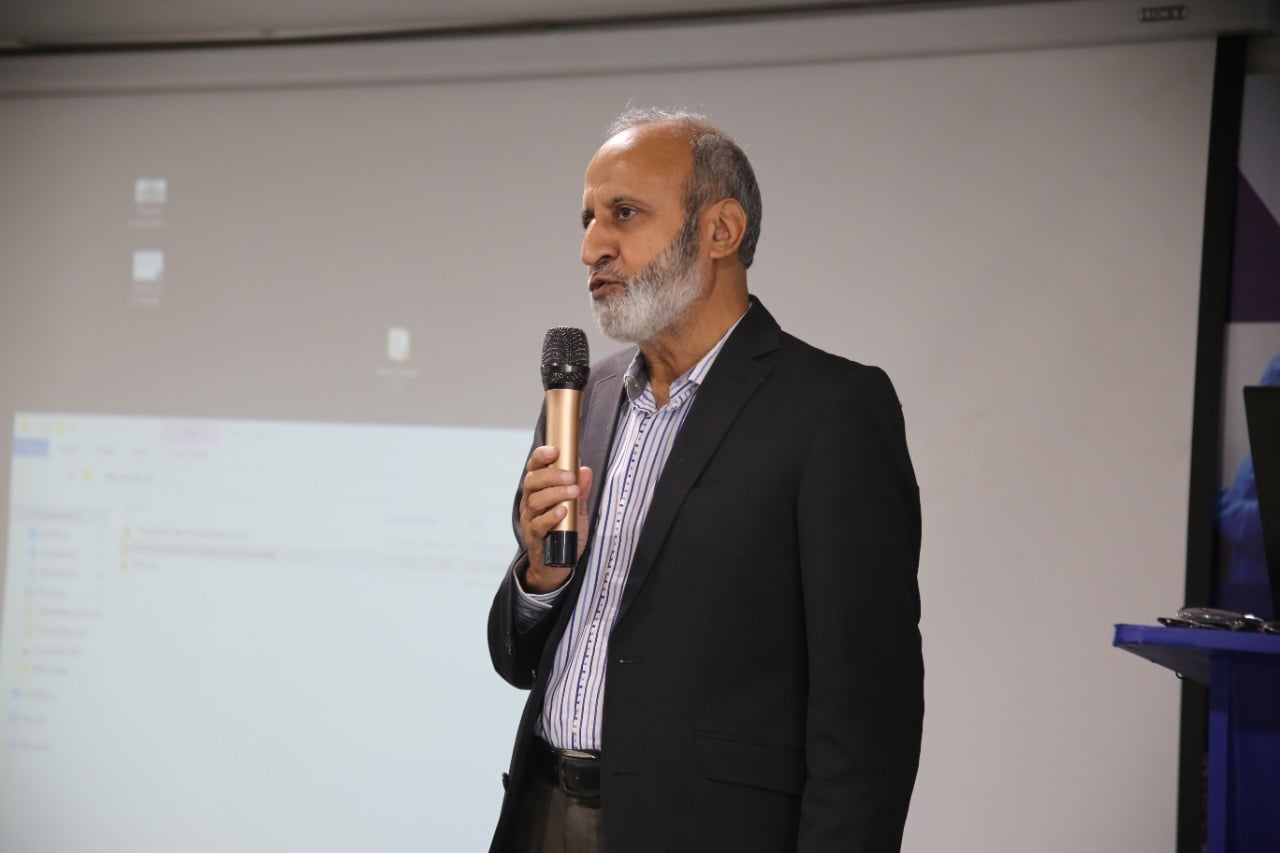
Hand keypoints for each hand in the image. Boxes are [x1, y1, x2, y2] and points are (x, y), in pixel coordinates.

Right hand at [518, 445, 591, 593]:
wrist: (555, 565)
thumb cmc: (564, 532)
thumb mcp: (577, 509)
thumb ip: (580, 491)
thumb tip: (586, 471)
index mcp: (538, 491)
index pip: (534, 469)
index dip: (541, 457)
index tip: (554, 451)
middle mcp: (530, 503)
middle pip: (532, 482)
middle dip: (552, 475)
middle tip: (570, 476)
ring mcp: (530, 520)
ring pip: (534, 501)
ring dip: (555, 493)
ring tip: (573, 492)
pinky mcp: (534, 537)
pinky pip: (538, 524)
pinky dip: (550, 516)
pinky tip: (562, 511)